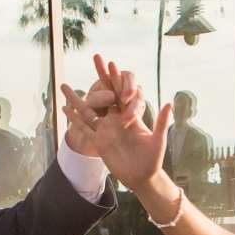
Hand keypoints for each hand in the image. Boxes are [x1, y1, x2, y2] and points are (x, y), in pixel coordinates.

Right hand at [60, 56, 170, 190]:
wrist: (142, 177)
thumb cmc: (153, 160)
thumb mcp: (157, 141)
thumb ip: (160, 122)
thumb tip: (170, 103)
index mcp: (130, 116)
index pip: (122, 92)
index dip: (117, 78)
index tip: (111, 63)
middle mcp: (116, 119)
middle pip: (105, 93)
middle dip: (100, 75)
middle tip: (96, 57)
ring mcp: (105, 129)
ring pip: (88, 109)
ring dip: (76, 97)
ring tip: (64, 85)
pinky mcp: (98, 141)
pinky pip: (83, 128)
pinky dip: (73, 118)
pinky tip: (64, 108)